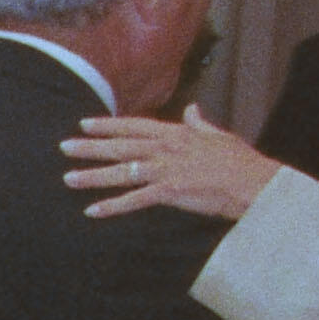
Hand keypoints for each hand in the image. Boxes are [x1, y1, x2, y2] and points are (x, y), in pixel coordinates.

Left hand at [64, 107, 275, 221]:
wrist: (254, 181)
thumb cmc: (239, 161)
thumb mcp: (217, 135)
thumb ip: (198, 123)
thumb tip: (191, 109)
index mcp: (176, 133)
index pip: (134, 126)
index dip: (108, 125)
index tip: (85, 124)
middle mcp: (166, 148)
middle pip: (121, 146)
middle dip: (90, 147)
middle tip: (64, 147)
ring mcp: (167, 169)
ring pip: (122, 172)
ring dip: (93, 176)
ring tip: (68, 178)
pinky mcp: (171, 190)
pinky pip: (135, 199)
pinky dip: (113, 206)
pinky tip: (92, 211)